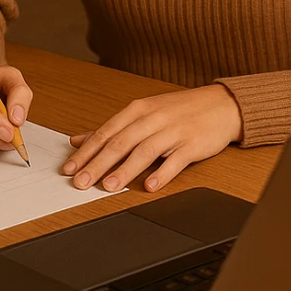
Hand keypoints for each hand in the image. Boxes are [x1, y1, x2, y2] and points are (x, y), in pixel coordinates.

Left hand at [62, 85, 242, 192]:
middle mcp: (153, 118)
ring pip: (144, 151)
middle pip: (120, 142)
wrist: (221, 104)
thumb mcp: (143, 112)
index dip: (86, 151)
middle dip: (98, 163)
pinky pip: (175, 160)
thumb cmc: (179, 110)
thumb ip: (111, 128)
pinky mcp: (193, 144)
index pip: (106, 132)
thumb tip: (78, 140)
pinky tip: (149, 186)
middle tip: (81, 182)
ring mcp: (173, 131)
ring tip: (108, 185)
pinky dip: (161, 174)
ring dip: (125, 170)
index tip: (69, 168)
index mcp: (138, 110)